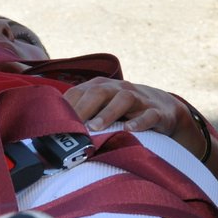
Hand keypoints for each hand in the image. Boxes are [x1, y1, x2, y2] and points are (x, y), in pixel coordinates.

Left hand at [64, 77, 198, 145]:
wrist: (164, 108)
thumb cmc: (124, 110)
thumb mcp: (103, 107)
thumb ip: (82, 114)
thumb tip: (53, 130)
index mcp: (102, 87)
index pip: (79, 91)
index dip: (67, 105)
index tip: (54, 122)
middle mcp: (118, 89)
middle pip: (99, 92)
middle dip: (83, 108)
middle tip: (72, 126)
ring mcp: (139, 99)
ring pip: (123, 99)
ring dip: (108, 113)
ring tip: (95, 127)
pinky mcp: (156, 112)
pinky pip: (149, 115)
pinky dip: (139, 121)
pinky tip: (129, 130)